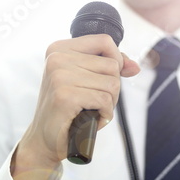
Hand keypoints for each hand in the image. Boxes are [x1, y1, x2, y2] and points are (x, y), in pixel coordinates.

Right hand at [12, 34, 139, 179]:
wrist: (44, 139)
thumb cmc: (67, 110)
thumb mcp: (85, 81)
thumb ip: (109, 67)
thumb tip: (134, 66)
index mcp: (59, 49)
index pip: (104, 41)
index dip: (117, 60)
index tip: (111, 77)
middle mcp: (57, 58)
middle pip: (112, 65)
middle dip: (112, 88)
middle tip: (96, 102)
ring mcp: (59, 76)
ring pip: (112, 83)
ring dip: (109, 103)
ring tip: (92, 110)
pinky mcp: (65, 95)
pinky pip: (105, 100)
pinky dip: (105, 114)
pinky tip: (92, 119)